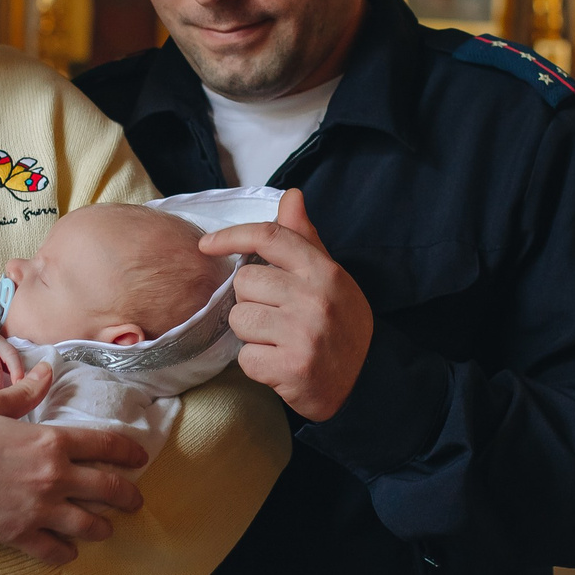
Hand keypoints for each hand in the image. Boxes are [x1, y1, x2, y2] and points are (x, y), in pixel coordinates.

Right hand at [0, 365, 147, 564]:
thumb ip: (25, 392)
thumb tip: (47, 369)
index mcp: (50, 441)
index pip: (107, 445)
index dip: (130, 452)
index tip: (140, 458)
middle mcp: (53, 477)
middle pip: (110, 489)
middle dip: (129, 496)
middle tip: (134, 501)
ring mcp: (38, 510)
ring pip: (90, 526)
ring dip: (102, 527)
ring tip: (104, 528)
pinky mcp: (19, 536)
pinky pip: (56, 552)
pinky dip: (66, 553)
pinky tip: (67, 549)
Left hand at [198, 188, 372, 421]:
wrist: (368, 379)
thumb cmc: (341, 324)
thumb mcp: (330, 277)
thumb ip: (304, 239)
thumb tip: (291, 195)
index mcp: (323, 271)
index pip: (269, 237)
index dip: (232, 236)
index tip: (207, 245)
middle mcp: (314, 298)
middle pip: (245, 282)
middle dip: (251, 300)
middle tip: (276, 316)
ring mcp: (304, 333)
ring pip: (240, 319)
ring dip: (251, 334)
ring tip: (278, 341)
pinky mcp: (292, 368)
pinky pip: (245, 357)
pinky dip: (256, 364)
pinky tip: (279, 364)